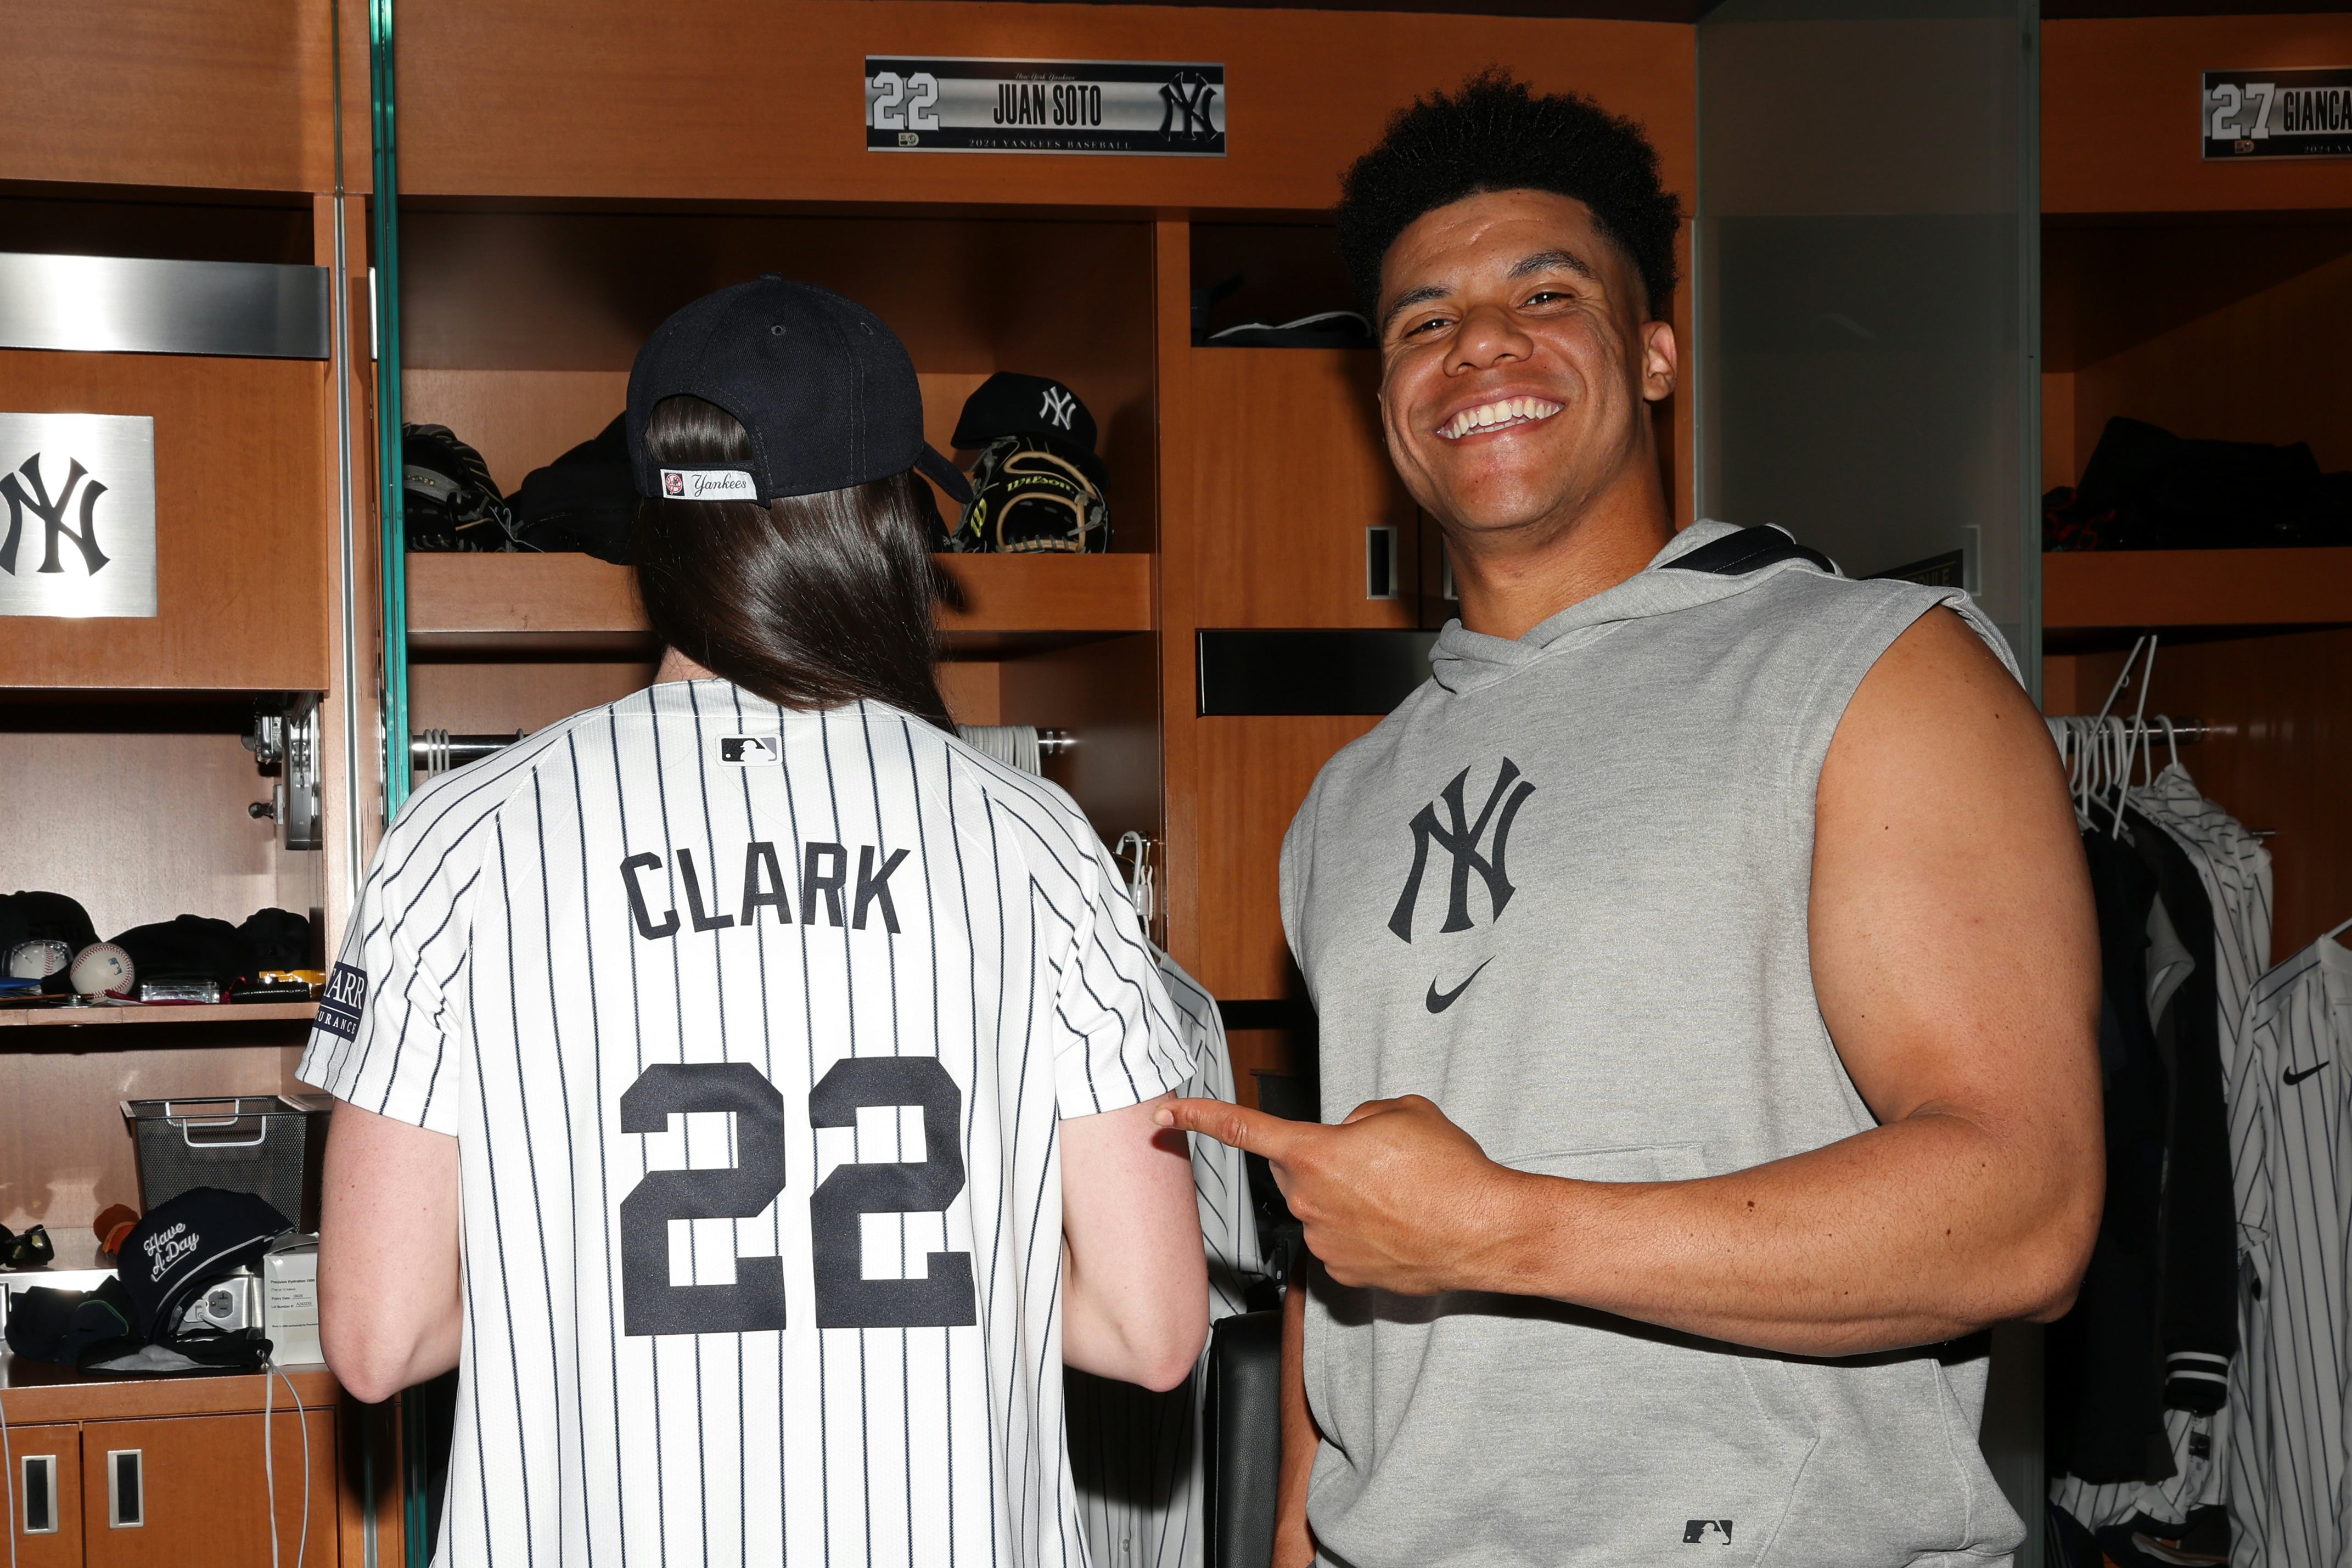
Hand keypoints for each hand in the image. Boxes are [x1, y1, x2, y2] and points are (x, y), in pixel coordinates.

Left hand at [1156, 1094, 1521, 1294]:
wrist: (1486, 1230)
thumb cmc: (1450, 1169)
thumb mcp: (1403, 1112)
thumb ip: (1358, 1119)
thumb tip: (1348, 1136)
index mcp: (1315, 1153)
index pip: (1242, 1130)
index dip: (1200, 1117)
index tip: (1166, 1113)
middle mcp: (1309, 1201)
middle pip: (1292, 1171)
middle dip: (1319, 1160)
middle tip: (1374, 1162)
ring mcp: (1323, 1242)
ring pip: (1318, 1207)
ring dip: (1345, 1198)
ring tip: (1399, 1197)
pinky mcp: (1343, 1274)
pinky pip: (1337, 1242)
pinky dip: (1360, 1232)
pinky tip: (1398, 1227)